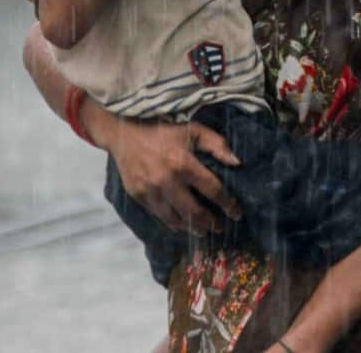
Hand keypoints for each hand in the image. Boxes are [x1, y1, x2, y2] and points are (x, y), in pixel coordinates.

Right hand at [91, 111, 243, 233]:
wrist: (124, 131)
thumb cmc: (162, 129)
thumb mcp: (192, 129)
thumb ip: (217, 144)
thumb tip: (237, 163)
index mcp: (184, 164)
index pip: (212, 190)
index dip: (228, 204)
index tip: (237, 213)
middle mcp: (167, 181)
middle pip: (194, 212)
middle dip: (210, 223)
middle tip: (220, 228)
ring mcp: (151, 191)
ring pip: (175, 219)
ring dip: (192, 228)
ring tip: (202, 231)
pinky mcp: (138, 196)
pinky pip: (159, 216)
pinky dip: (172, 223)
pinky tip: (180, 224)